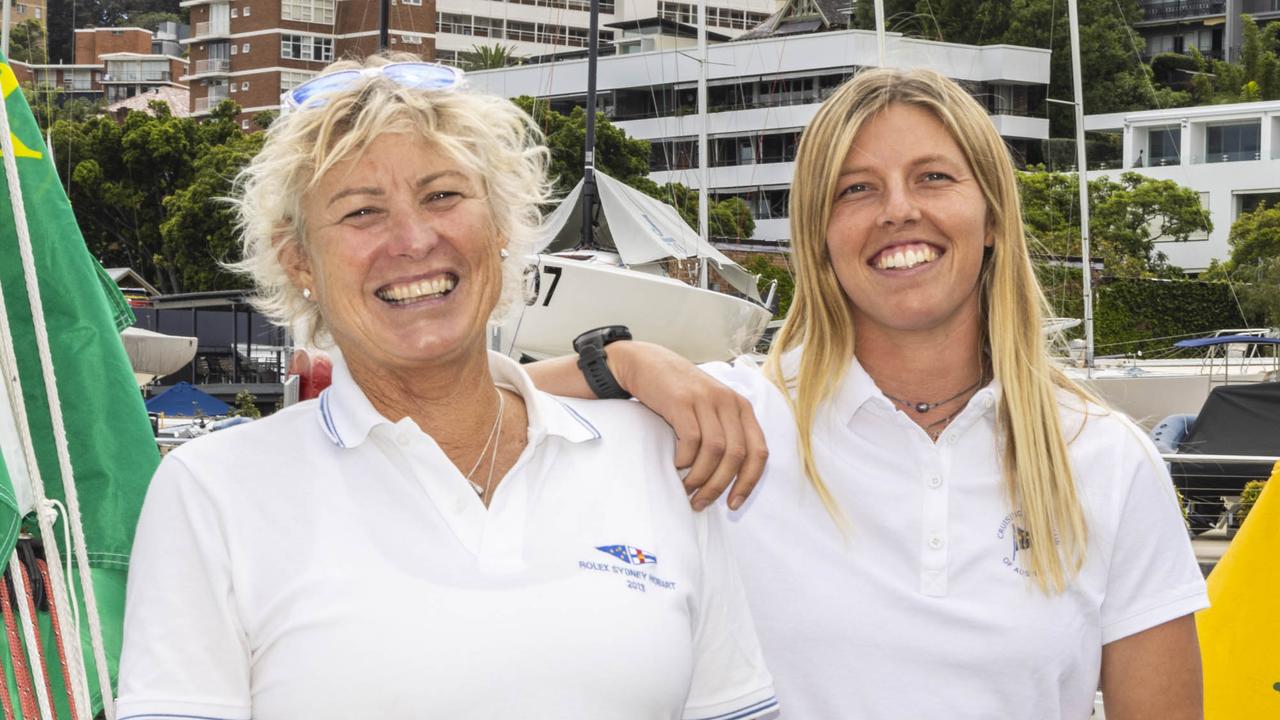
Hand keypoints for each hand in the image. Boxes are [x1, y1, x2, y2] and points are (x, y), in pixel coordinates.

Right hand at [608, 341, 766, 510]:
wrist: (647, 363)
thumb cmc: (679, 393)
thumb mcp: (711, 408)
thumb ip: (725, 433)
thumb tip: (730, 479)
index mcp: (741, 407)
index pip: (758, 451)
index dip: (748, 482)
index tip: (733, 504)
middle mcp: (728, 402)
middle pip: (736, 455)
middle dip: (719, 486)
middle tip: (700, 502)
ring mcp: (705, 400)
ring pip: (715, 451)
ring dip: (700, 477)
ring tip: (687, 489)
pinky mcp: (682, 400)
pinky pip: (691, 439)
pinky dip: (684, 459)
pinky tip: (675, 464)